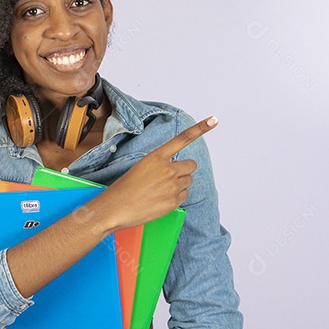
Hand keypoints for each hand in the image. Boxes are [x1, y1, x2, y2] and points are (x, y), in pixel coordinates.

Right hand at [91, 116, 217, 231]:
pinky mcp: (174, 201)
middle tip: (169, 177)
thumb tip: (174, 169)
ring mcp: (172, 186)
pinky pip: (185, 195)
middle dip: (184, 170)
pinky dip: (176, 197)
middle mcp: (168, 169)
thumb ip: (160, 164)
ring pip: (189, 181)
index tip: (213, 120)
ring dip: (180, 184)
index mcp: (157, 157)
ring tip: (161, 190)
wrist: (116, 208)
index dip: (200, 128)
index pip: (182, 139)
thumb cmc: (124, 188)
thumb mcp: (141, 167)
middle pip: (191, 165)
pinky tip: (161, 199)